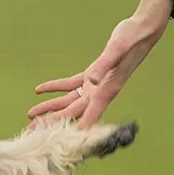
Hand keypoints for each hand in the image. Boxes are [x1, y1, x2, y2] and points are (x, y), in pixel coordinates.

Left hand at [26, 9, 169, 128]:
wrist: (142, 30)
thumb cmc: (131, 39)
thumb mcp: (116, 50)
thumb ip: (102, 66)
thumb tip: (90, 80)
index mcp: (106, 90)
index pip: (88, 116)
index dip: (74, 130)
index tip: (59, 143)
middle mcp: (100, 92)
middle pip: (72, 113)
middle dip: (52, 123)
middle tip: (32, 132)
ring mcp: (96, 84)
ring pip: (69, 101)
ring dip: (50, 108)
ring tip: (31, 115)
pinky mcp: (94, 74)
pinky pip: (71, 84)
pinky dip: (55, 87)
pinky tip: (40, 90)